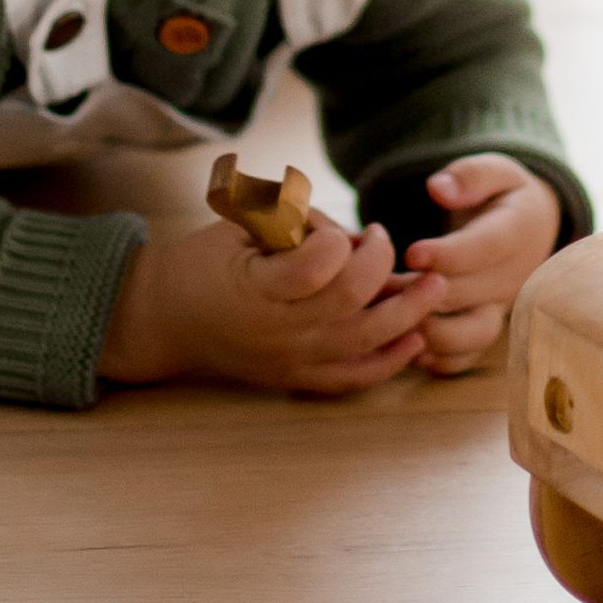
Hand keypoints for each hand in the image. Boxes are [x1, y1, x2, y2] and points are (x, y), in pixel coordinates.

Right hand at [98, 211, 444, 394]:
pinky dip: (387, 364)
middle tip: (394, 242)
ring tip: (436, 288)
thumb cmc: (204, 261)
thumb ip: (294, 221)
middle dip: (383, 268)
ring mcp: (288, 360)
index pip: (316, 267)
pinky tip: (415, 341)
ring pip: (361, 344)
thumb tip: (354, 234)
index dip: (340, 241)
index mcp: (255, 287)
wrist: (166, 319)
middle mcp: (275, 330)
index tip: (349, 227)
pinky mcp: (295, 379)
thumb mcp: (238, 225)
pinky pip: (349, 380)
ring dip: (406, 315)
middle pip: (349, 304)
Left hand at [400, 153, 561, 375]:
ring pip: (473, 335)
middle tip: (379, 285)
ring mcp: (500, 308)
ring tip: (389, 314)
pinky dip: (438, 360)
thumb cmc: (503, 195)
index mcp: (518, 232)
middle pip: (470, 294)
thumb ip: (471, 175)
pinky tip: (405, 346)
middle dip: (423, 292)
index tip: (411, 254)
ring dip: (430, 331)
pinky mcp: (486, 329)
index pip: (486, 248)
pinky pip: (467, 357)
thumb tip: (438, 188)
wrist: (531, 230)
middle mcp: (513, 276)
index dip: (448, 255)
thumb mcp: (497, 171)